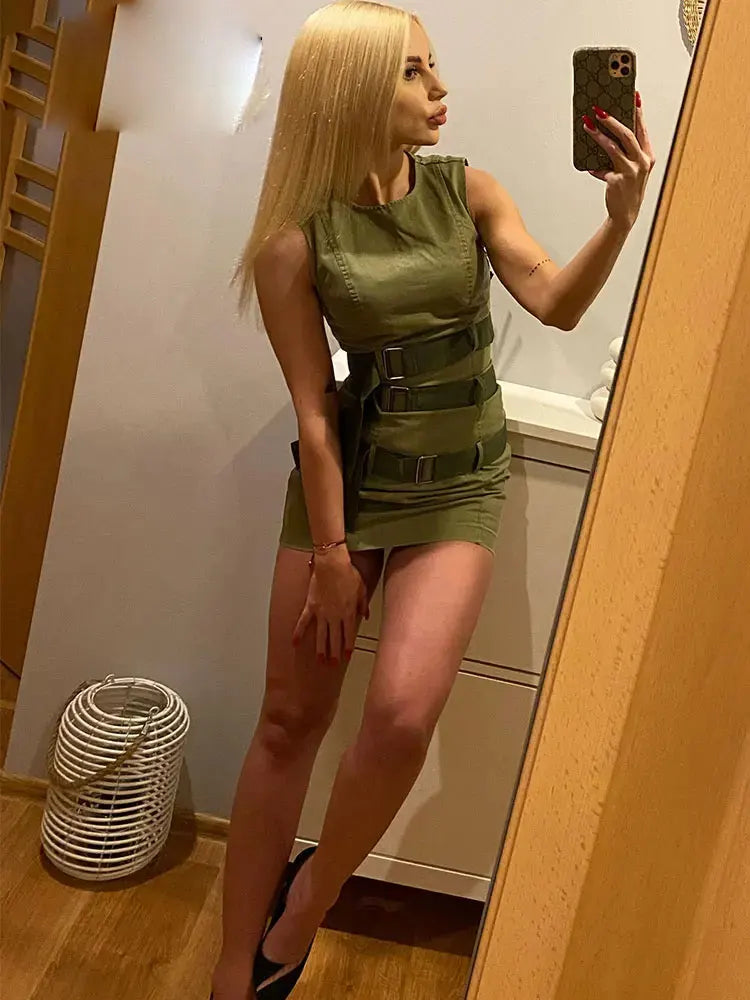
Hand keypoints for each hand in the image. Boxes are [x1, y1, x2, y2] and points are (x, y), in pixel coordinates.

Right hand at [292, 547, 368, 666]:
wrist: (332, 564)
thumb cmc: (348, 574)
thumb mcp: (362, 589)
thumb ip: (363, 605)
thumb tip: (366, 615)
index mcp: (348, 613)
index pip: (349, 634)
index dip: (348, 646)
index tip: (347, 656)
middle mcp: (335, 616)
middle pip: (335, 639)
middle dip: (334, 653)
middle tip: (333, 664)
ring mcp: (321, 613)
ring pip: (320, 635)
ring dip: (320, 649)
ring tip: (320, 660)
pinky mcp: (310, 606)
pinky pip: (303, 622)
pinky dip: (298, 632)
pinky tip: (294, 642)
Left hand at [584, 92, 655, 232]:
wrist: (626, 214)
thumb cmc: (628, 188)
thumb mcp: (631, 168)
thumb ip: (624, 153)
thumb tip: (607, 133)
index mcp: (647, 156)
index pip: (642, 128)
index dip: (637, 111)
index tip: (632, 95)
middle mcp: (642, 162)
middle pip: (627, 134)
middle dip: (612, 120)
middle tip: (599, 109)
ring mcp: (630, 171)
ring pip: (613, 147)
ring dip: (598, 135)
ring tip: (587, 124)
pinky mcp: (617, 181)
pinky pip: (601, 169)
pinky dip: (594, 167)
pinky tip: (588, 165)